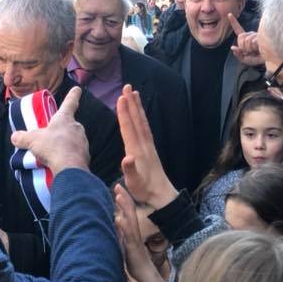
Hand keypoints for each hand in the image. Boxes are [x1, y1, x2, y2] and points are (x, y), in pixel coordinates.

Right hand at [10, 87, 89, 173]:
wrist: (70, 167)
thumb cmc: (52, 147)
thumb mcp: (32, 140)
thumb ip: (23, 138)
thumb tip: (14, 137)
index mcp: (65, 118)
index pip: (70, 103)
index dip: (73, 95)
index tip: (78, 89)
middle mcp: (77, 127)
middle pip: (69, 125)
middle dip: (62, 130)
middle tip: (51, 137)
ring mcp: (83, 142)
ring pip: (73, 140)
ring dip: (65, 144)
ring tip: (53, 153)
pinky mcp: (85, 155)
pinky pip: (76, 153)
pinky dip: (69, 156)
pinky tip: (60, 162)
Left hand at [114, 185, 167, 281]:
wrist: (144, 273)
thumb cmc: (134, 259)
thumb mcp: (125, 242)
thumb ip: (121, 232)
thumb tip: (115, 221)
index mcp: (131, 230)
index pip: (127, 211)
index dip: (123, 199)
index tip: (118, 187)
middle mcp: (133, 231)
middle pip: (129, 210)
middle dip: (124, 197)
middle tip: (118, 184)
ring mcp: (134, 238)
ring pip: (130, 219)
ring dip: (124, 207)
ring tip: (119, 195)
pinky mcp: (133, 246)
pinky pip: (128, 235)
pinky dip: (123, 226)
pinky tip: (118, 218)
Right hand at [115, 86, 176, 210]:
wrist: (161, 194)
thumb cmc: (144, 189)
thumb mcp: (134, 182)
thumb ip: (130, 170)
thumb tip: (127, 158)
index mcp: (136, 150)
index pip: (129, 128)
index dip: (124, 112)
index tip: (121, 97)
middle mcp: (143, 144)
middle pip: (136, 120)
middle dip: (131, 103)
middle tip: (127, 86)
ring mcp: (148, 145)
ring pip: (142, 121)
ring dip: (137, 107)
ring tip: (134, 93)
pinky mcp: (150, 148)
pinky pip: (145, 127)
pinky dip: (141, 117)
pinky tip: (140, 114)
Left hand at [228, 14, 263, 65]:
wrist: (270, 59)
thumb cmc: (258, 59)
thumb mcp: (245, 59)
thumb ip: (238, 55)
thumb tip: (232, 47)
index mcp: (246, 38)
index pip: (238, 30)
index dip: (233, 22)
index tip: (229, 14)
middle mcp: (251, 34)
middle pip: (241, 37)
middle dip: (243, 47)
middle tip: (250, 52)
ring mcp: (256, 34)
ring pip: (246, 41)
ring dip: (249, 49)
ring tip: (256, 50)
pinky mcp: (261, 36)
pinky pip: (252, 42)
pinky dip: (254, 48)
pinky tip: (260, 48)